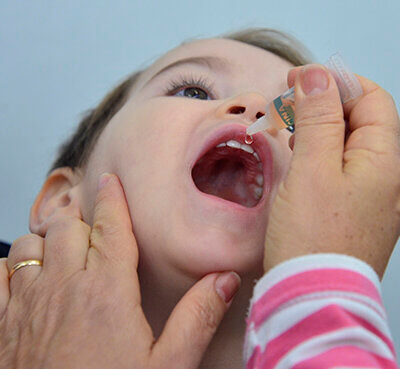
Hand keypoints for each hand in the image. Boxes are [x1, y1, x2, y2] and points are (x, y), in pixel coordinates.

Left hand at [0, 174, 239, 368]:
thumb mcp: (170, 366)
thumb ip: (198, 317)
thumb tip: (225, 278)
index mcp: (107, 291)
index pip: (110, 227)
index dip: (112, 198)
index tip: (111, 179)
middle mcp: (64, 288)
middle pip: (67, 226)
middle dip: (81, 218)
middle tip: (94, 225)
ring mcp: (28, 306)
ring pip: (30, 244)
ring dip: (48, 240)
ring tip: (65, 251)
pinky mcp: (4, 328)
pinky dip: (11, 266)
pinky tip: (26, 277)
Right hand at [264, 64, 399, 277]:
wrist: (310, 295)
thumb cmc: (312, 235)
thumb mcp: (313, 169)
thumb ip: (318, 118)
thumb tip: (317, 75)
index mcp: (385, 160)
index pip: (371, 100)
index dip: (337, 82)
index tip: (298, 79)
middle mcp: (385, 175)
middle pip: (360, 120)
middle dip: (323, 103)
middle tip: (286, 103)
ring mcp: (370, 194)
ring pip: (346, 144)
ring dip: (318, 127)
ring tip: (287, 126)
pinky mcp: (351, 208)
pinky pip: (339, 167)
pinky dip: (318, 152)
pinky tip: (298, 154)